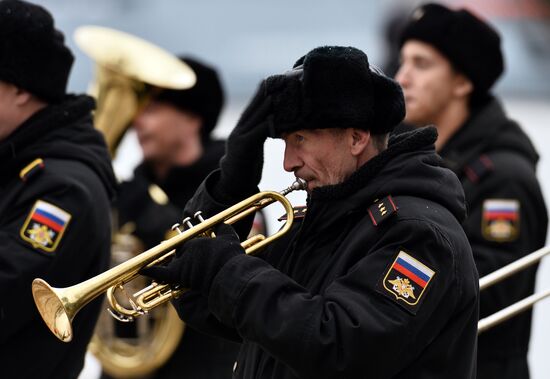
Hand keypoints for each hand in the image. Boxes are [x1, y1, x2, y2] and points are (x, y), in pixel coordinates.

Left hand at [142, 223, 243, 294]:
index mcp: (198, 241)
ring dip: (168, 261)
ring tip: (164, 263)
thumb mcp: (230, 238)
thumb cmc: (231, 256)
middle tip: (182, 259)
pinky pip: (161, 272)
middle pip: (180, 251)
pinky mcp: (179, 274)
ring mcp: (183, 261)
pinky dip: (151, 271)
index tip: (190, 248)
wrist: (228, 273)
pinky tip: (142, 269)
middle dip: (182, 254)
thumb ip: (223, 229)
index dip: (191, 247)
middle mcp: (188, 249)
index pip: (189, 242)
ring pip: (173, 260)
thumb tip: (221, 222)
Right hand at [214, 80, 272, 201]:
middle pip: (253, 108)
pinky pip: (257, 133)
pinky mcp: (242, 147)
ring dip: (267, 105)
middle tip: (277, 80)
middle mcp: (239, 130)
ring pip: (255, 117)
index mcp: (241, 129)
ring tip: (278, 94)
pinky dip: (267, 125)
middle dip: (265, 94)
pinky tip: (275, 118)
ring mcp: (239, 138)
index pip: (253, 108)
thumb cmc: (245, 168)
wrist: (232, 186)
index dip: (262, 94)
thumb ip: (260, 134)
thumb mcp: (254, 147)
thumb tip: (273, 123)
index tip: (273, 82)